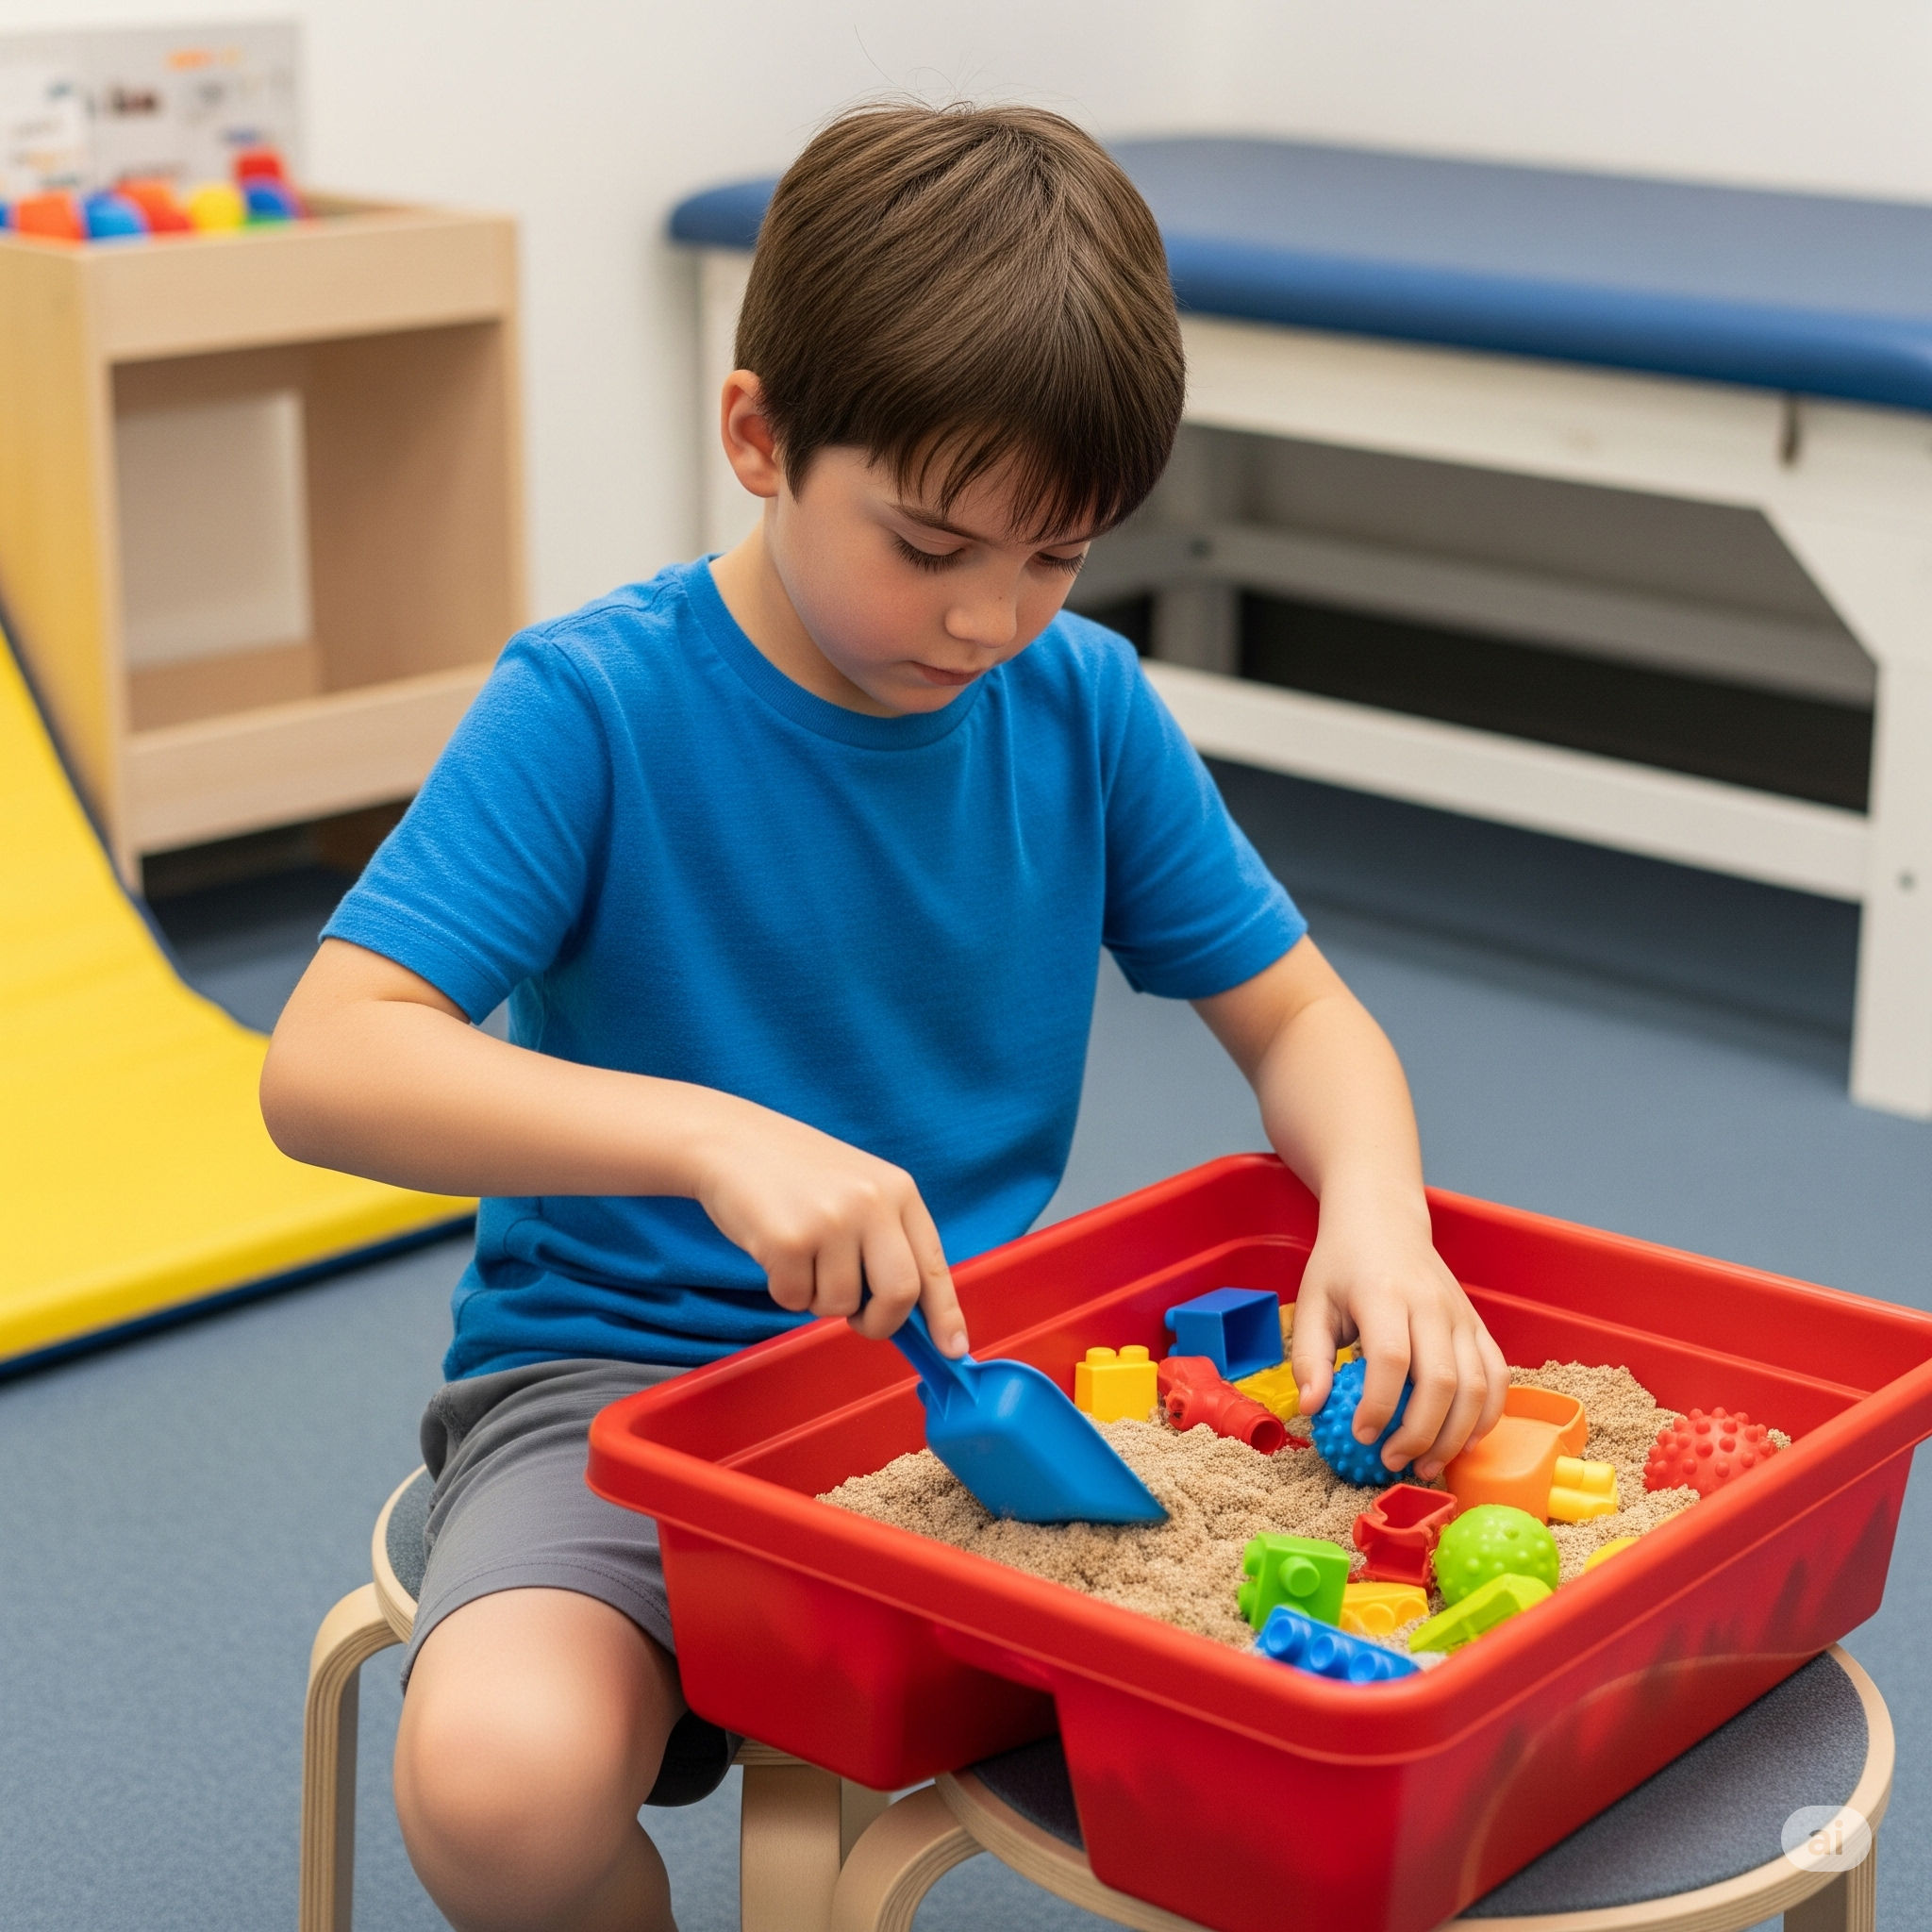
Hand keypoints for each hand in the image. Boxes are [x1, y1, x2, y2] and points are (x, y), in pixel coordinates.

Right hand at [687, 1099, 967, 1355]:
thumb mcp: (857, 1190)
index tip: (953, 1349)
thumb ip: (886, 1240)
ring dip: (817, 1297)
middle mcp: (872, 1203)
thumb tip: (910, 1310)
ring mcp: (831, 1220)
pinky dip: (784, 1290)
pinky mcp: (788, 1240)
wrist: (731, 1140)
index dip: (945, 1314)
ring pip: (839, 1305)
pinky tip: (774, 1250)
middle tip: (859, 1320)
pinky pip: (795, 1300)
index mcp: (898, 1190)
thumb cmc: (796, 1175)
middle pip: (900, 1294)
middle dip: (880, 1323)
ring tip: (801, 1253)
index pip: (933, 1264)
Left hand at [1290, 1189, 1507, 1480]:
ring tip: (1426, 1465)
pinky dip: (1487, 1416)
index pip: (1391, 1358)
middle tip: (1392, 1461)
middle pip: (1442, 1380)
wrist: (1383, 1220)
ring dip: (1456, 1435)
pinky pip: (1497, 1376)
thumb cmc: (1342, 1265)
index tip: (1360, 1436)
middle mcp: (1431, 1304)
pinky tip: (1463, 1442)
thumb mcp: (1310, 1302)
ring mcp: (1462, 1315)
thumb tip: (1312, 1409)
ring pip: (1478, 1385)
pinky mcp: (1478, 1325)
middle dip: (1420, 1433)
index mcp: (1384, 1294)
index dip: (1379, 1405)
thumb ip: (1309, 1357)